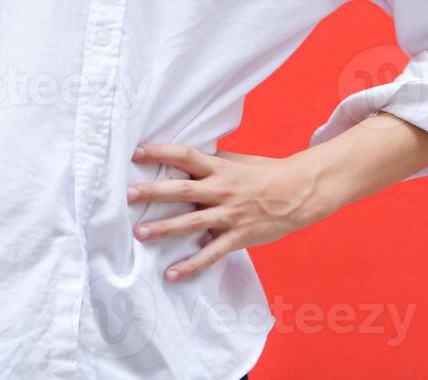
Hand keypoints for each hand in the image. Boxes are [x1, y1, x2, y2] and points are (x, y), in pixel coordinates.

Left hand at [128, 143, 333, 281]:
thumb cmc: (264, 174)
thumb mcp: (236, 162)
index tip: (136, 152)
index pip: (185, 156)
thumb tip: (180, 158)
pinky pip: (211, 253)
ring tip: (139, 233)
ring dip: (164, 228)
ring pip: (192, 222)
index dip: (161, 152)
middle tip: (127, 194)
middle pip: (183, 189)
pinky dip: (191, 265)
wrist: (299, 192)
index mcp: (220, 168)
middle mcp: (222, 190)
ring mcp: (230, 215)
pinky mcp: (238, 237)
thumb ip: (209, 162)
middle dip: (153, 192)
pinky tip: (170, 274)